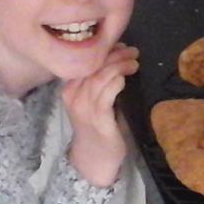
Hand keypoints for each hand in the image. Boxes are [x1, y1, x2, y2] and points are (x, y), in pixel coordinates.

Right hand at [61, 44, 138, 186]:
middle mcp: (73, 96)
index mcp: (69, 89)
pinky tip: (125, 78)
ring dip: (119, 65)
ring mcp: (84, 108)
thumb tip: (118, 56)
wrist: (94, 158)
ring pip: (100, 76)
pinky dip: (117, 82)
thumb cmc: (98, 126)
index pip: (85, 61)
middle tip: (132, 51)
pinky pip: (106, 94)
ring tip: (134, 62)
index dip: (103, 50)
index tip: (120, 45)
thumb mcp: (93, 99)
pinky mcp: (98, 119)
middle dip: (115, 54)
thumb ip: (101, 81)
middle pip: (93, 66)